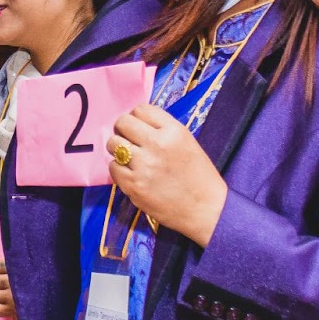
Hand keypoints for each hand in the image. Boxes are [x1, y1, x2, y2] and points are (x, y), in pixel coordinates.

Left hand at [108, 104, 227, 246]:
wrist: (206, 209)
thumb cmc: (198, 176)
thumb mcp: (187, 142)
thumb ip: (162, 130)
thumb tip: (135, 122)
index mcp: (173, 131)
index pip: (141, 109)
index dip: (136, 117)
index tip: (138, 127)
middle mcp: (157, 144)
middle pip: (123, 122)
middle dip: (122, 129)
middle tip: (128, 140)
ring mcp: (143, 165)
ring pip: (113, 144)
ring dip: (118, 149)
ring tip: (129, 157)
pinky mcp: (133, 185)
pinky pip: (112, 167)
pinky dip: (118, 169)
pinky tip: (131, 173)